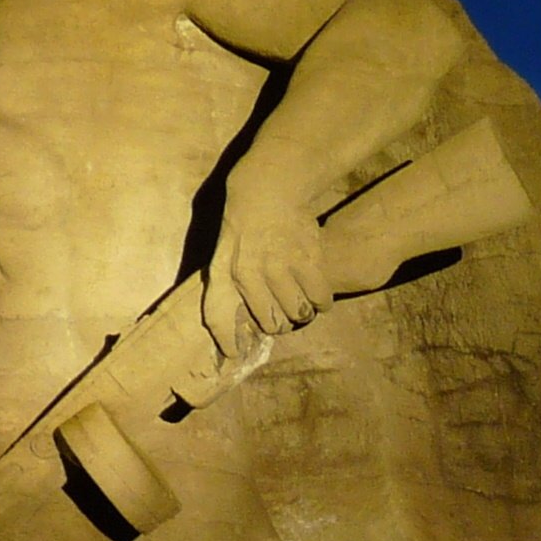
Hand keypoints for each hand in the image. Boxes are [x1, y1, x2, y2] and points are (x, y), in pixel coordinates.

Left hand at [209, 200, 331, 357]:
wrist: (270, 187)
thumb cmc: (244, 223)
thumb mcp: (224, 250)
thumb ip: (225, 285)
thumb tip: (233, 327)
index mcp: (226, 271)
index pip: (217, 316)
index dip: (226, 340)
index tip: (234, 352)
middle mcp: (250, 272)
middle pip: (270, 323)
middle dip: (278, 323)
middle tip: (283, 314)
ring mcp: (280, 266)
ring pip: (297, 314)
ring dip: (302, 313)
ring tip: (302, 303)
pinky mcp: (307, 259)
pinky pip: (320, 299)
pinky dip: (322, 303)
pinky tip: (318, 296)